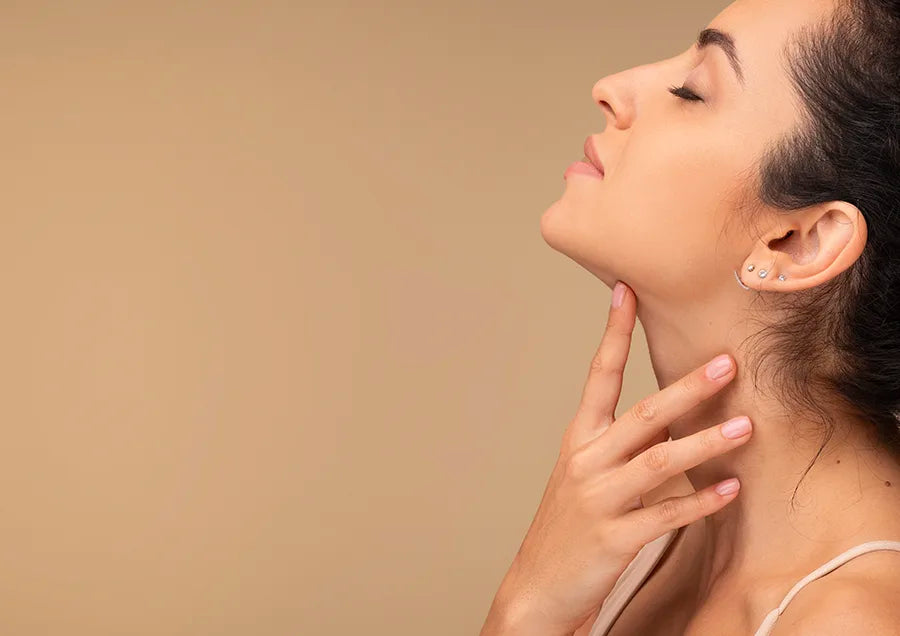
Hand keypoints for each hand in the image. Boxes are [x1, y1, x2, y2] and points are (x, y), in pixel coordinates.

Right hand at [481, 281, 751, 635]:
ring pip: (659, 462)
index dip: (613, 334)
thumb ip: (619, 443)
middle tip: (727, 364)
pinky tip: (730, 491)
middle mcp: (586, 462)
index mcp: (579, 440)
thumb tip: (669, 414)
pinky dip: (701, 502)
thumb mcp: (582, 474)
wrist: (537, 586)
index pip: (598, 377)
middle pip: (643, 415)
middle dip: (687, 388)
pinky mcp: (614, 538)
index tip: (626, 293)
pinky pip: (666, 514)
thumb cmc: (566, 524)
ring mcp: (599, 500)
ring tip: (746, 427)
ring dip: (706, 443)